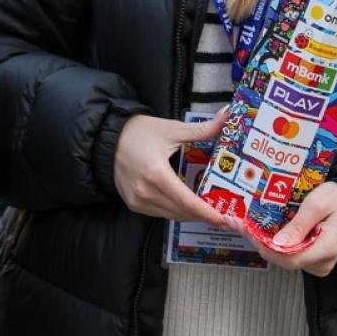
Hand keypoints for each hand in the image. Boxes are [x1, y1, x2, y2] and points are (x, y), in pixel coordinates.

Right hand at [114, 111, 228, 222]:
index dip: (208, 214)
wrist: (109, 138)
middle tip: (225, 216)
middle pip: (182, 212)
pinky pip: (160, 213)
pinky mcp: (133, 204)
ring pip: (172, 216)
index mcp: (157, 174)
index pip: (188, 202)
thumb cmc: (141, 132)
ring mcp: (138, 200)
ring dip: (190, 215)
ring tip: (208, 211)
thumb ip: (203, 129)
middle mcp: (146, 192)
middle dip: (204, 216)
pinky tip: (186, 205)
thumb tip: (227, 115)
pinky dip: (175, 211)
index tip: (226, 220)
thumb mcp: (173, 129)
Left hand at [233, 181, 336, 276]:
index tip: (248, 231)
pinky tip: (261, 229)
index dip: (266, 248)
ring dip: (265, 241)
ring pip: (284, 258)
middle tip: (238, 222)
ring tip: (245, 223)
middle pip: (284, 259)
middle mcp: (322, 262)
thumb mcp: (319, 203)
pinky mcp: (312, 259)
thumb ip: (300, 224)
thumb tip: (278, 243)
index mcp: (326, 248)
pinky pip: (290, 254)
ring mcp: (317, 263)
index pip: (290, 259)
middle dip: (260, 241)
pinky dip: (275, 242)